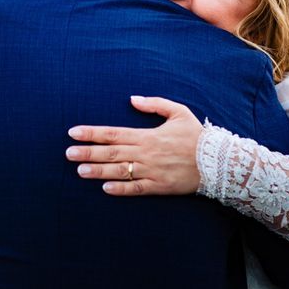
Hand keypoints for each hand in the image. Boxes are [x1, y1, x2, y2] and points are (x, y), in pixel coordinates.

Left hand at [65, 96, 201, 195]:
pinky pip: (137, 188)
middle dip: (87, 152)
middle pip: (111, 152)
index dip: (92, 132)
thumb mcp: (178, 111)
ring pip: (119, 171)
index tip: (73, 132)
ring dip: (98, 171)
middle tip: (68, 153)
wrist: (220, 161)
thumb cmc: (196, 135)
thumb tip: (132, 99)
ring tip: (79, 171)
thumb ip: (154, 104)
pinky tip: (105, 188)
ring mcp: (152, 171)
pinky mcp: (160, 187)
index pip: (113, 133)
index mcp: (147, 135)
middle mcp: (146, 153)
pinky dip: (121, 189)